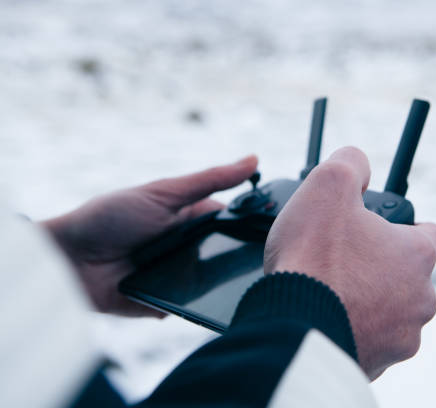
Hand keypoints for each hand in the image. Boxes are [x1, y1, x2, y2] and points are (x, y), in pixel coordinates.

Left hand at [42, 156, 257, 316]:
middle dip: (240, 258)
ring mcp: (178, 276)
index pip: (231, 221)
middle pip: (225, 254)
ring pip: (212, 283)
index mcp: (190, 219)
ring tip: (244, 286)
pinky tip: (212, 306)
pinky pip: (190, 306)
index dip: (253, 224)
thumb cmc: (111, 216)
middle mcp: (188, 247)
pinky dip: (198, 306)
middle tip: (266, 261)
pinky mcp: (165, 302)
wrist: (67, 260)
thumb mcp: (164, 193)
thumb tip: (253, 159)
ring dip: (222, 284)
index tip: (278, 228)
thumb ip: (209, 180)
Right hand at [264, 147, 435, 379]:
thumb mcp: (329, 184)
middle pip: (410, 277)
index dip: (414, 229)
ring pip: (392, 312)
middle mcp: (419, 299)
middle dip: (383, 268)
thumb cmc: (313, 257)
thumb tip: (359, 161)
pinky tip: (329, 318)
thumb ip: (352, 163)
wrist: (293, 324)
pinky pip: (372, 341)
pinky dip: (356, 330)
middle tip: (346, 262)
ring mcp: (401, 337)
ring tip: (334, 292)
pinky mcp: (378, 365)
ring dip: (371, 302)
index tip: (392, 231)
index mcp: (415, 255)